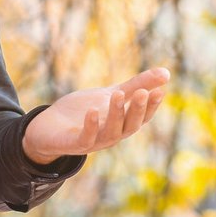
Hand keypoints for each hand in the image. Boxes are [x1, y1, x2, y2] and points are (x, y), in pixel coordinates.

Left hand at [22, 67, 170, 163]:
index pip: (142, 117)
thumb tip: (167, 73)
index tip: (160, 90)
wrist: (48, 127)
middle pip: (130, 126)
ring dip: (115, 114)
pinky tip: (92, 111)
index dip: (151, 106)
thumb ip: (136, 85)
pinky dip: (91, 126)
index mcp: (122, 124)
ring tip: (116, 94)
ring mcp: (95, 141)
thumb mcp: (111, 94)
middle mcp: (112, 135)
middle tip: (142, 92)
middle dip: (136, 109)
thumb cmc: (82, 111)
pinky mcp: (75, 144)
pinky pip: (86, 138)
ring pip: (111, 132)